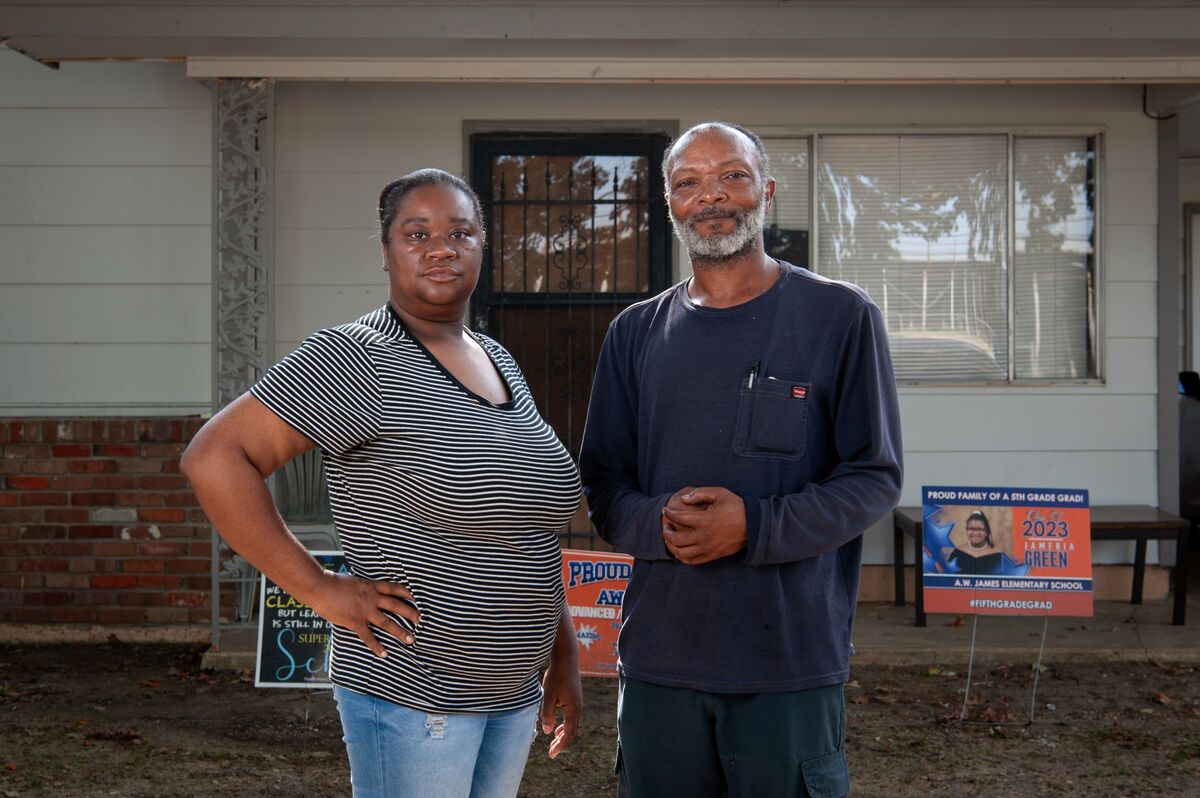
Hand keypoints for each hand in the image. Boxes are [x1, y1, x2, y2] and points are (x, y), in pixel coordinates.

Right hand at [305, 570, 419, 657]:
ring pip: (387, 622)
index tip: (417, 598)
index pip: (394, 588)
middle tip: (421, 620)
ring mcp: (364, 610)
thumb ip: (364, 588)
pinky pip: (368, 636)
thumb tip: (368, 591)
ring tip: (411, 640)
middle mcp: (372, 597)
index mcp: (372, 586)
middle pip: (396, 605)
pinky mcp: (355, 621)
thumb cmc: (333, 583)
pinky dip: (377, 646)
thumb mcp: (354, 581)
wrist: (320, 587)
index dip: (407, 592)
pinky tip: (385, 654)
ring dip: (400, 632)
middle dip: (410, 613)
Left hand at [540, 652, 581, 757]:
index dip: (560, 745)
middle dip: (562, 742)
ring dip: (563, 734)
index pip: (567, 733)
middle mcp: (578, 708)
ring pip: (572, 724)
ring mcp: (578, 703)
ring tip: (554, 742)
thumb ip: (547, 714)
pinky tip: (558, 726)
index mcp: (573, 709)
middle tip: (552, 752)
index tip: (552, 754)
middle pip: (572, 731)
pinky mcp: (575, 698)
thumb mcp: (548, 696)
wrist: (566, 659)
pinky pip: (572, 717)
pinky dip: (565, 725)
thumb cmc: (556, 676)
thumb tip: (548, 732)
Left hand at [661, 487, 746, 564]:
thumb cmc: (736, 507)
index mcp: (704, 520)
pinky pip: (692, 561)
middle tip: (666, 526)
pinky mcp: (712, 555)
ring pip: (681, 553)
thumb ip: (700, 493)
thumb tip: (683, 499)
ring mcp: (707, 548)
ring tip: (670, 539)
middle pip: (675, 539)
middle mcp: (703, 536)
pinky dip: (682, 557)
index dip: (669, 513)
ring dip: (671, 546)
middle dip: (666, 532)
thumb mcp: (720, 493)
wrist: (754, 526)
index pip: (678, 518)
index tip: (666, 510)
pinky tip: (680, 550)